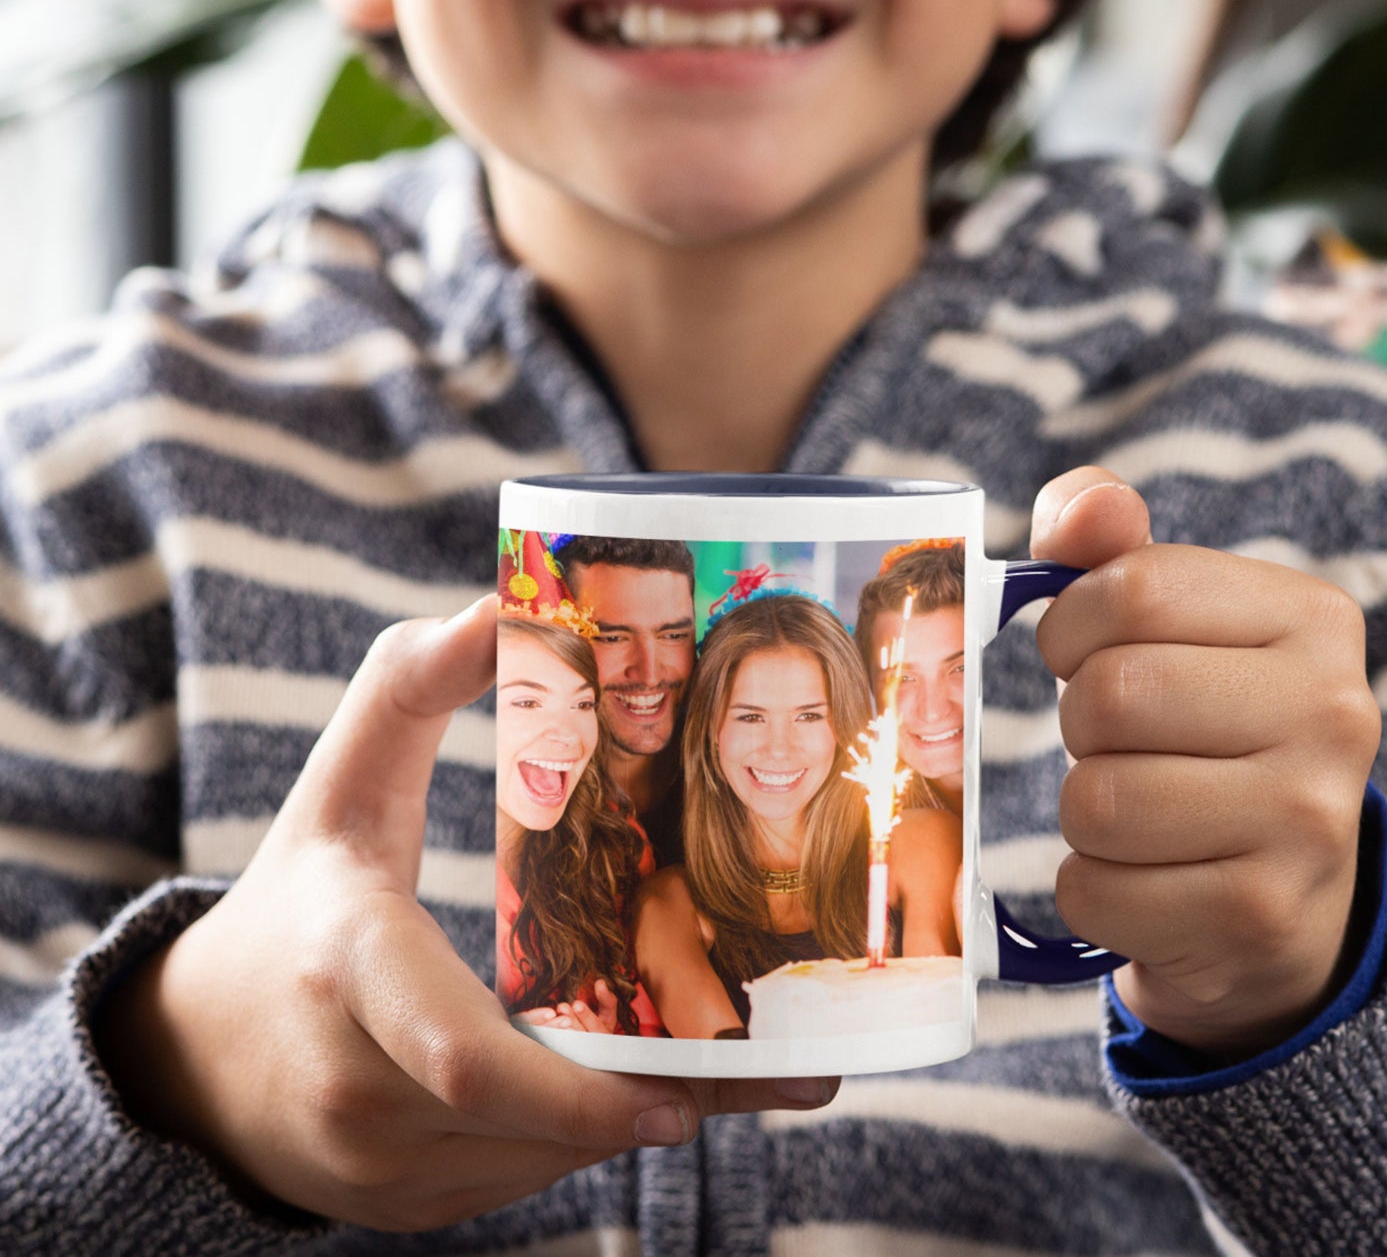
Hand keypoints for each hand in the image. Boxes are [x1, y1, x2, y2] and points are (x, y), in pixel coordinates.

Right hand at [96, 599, 837, 1229]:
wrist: (197, 1047)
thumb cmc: (293, 890)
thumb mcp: (343, 772)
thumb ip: (414, 678)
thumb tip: (502, 599)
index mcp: (348, 970)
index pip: (461, 1054)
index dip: (578, 1090)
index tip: (679, 1094)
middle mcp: (356, 1090)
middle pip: (529, 1124)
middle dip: (654, 1103)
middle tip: (781, 1075)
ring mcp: (371, 1168)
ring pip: (536, 1162)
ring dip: (627, 1119)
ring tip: (735, 1074)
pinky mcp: (395, 1208)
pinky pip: (512, 1182)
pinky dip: (574, 1140)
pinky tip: (632, 1093)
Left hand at [1030, 468, 1380, 1059]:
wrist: (1273, 891)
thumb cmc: (1195, 726)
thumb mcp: (1163, 622)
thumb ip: (1105, 546)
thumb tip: (1088, 506)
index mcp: (1312, 619)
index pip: (1132, 589)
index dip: (1070, 625)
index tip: (1082, 652)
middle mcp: (1335, 714)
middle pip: (1110, 696)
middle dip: (1078, 723)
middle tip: (1116, 743)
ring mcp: (1308, 823)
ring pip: (1096, 800)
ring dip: (1082, 810)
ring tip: (1134, 809)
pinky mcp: (1259, 914)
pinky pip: (1095, 889)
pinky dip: (1089, 886)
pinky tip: (1142, 875)